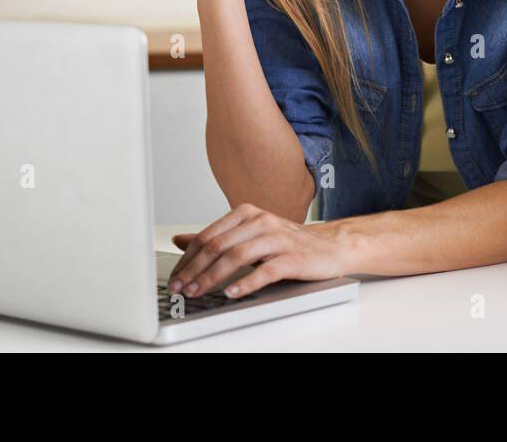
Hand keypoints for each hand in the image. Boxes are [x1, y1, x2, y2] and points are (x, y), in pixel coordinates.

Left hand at [167, 203, 353, 298]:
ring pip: (238, 256)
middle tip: (180, 288)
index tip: (175, 276)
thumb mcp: (249, 235)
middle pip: (219, 246)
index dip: (188, 258)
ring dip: (213, 277)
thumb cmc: (288, 243)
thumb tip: (179, 240)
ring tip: (199, 292)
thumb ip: (216, 237)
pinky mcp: (293, 257)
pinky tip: (232, 293)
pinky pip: (265, 270)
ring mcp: (278, 238)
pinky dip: (246, 283)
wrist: (331, 246)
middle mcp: (261, 221)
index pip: (209, 236)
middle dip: (195, 269)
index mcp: (247, 213)